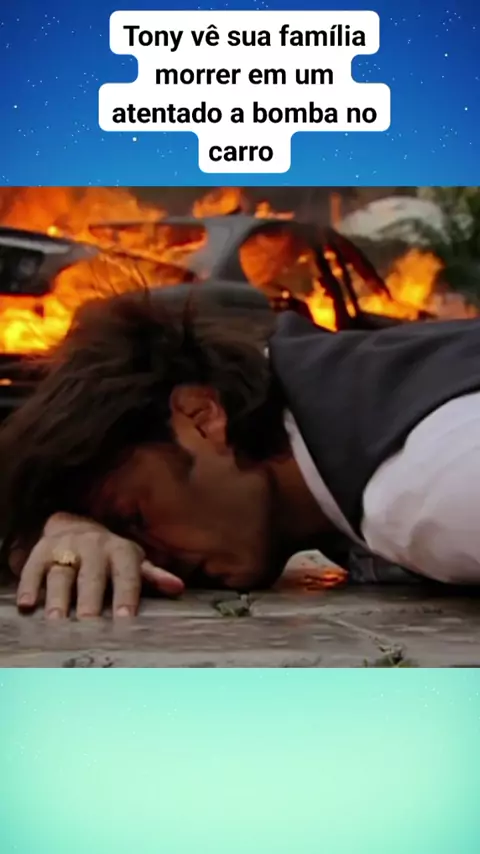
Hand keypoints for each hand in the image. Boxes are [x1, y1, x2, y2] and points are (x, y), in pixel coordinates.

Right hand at [13, 512, 184, 618]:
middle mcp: (93, 547)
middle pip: (92, 575)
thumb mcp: (133, 562)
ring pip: (61, 572)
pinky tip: (27, 604)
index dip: (126, 595)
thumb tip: (178, 587)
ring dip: (58, 596)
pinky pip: (33, 568)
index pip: (126, 574)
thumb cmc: (110, 556)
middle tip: (88, 622)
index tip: (126, 619)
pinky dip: (29, 585)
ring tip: (56, 620)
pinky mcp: (41, 551)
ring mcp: (66, 548)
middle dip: (90, 598)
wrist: (75, 526)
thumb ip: (153, 576)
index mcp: (121, 551)